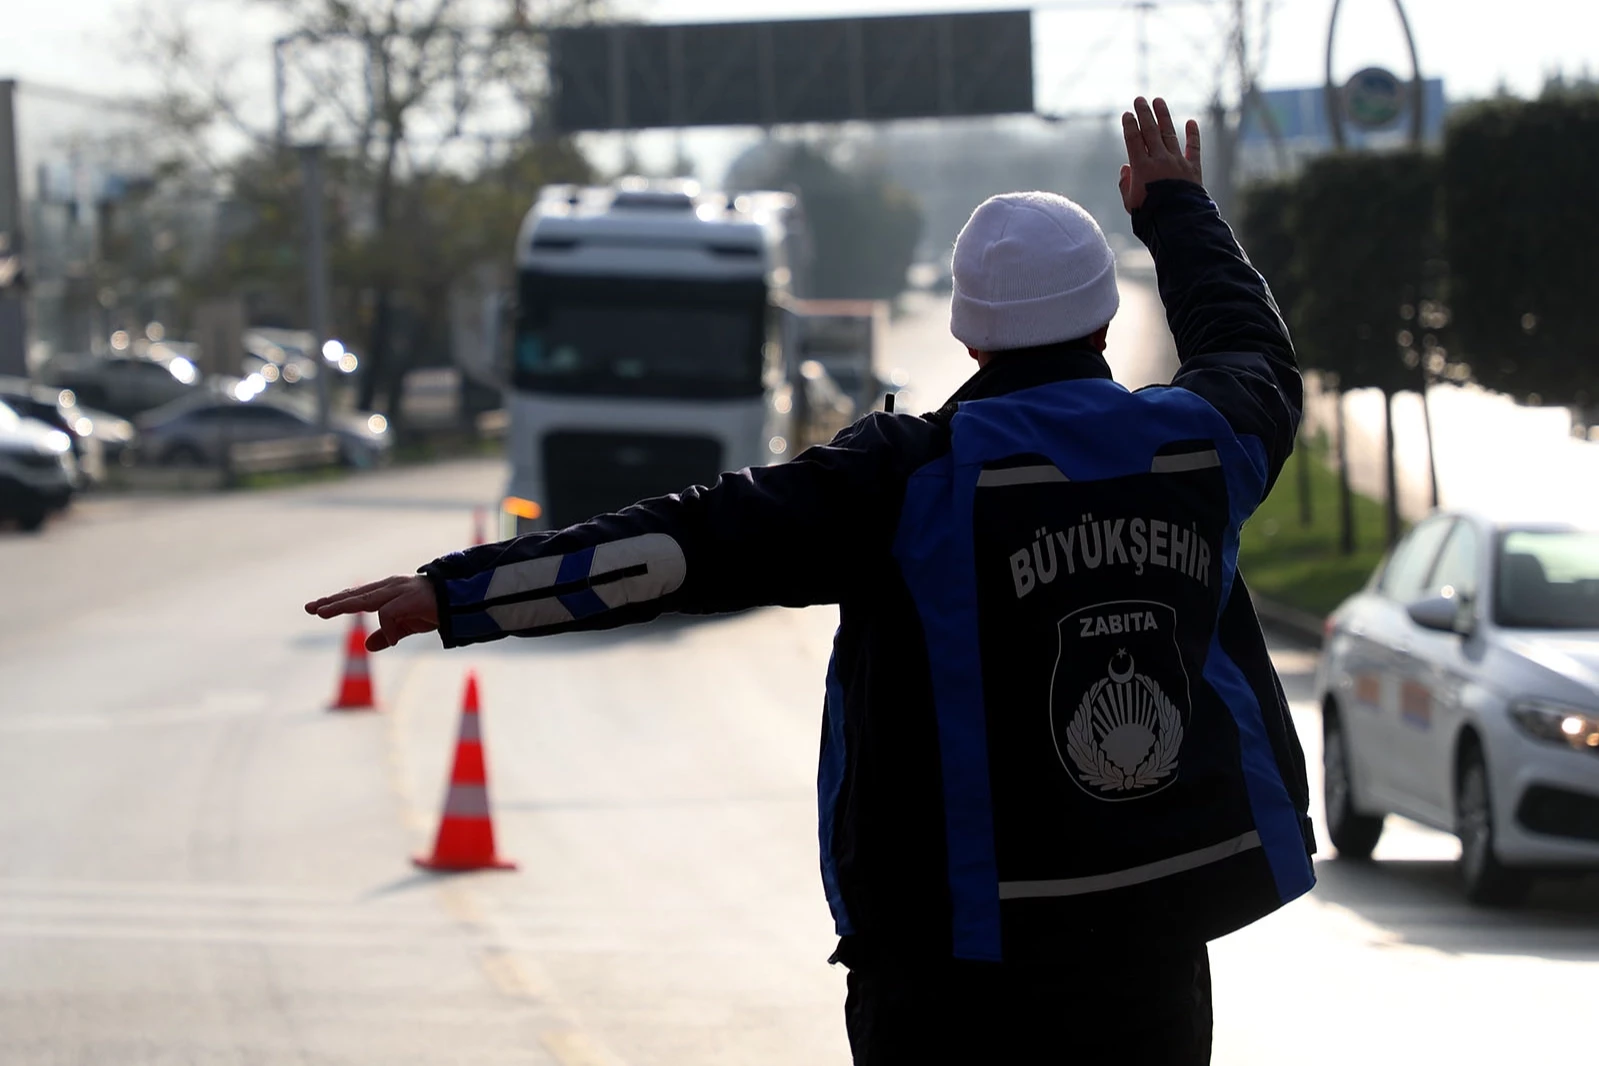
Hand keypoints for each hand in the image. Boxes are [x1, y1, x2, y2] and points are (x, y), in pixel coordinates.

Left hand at [305, 575, 438, 651]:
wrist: (462, 601)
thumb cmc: (434, 610)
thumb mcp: (407, 626)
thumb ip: (388, 634)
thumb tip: (367, 646)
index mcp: (387, 591)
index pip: (356, 596)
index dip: (335, 601)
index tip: (314, 607)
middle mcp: (389, 587)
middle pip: (354, 595)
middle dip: (331, 602)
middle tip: (310, 608)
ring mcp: (399, 591)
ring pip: (363, 599)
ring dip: (341, 605)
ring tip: (322, 613)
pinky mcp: (408, 599)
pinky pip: (388, 614)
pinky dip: (388, 630)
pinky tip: (394, 640)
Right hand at [1119, 96, 1202, 213]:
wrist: (1178, 222)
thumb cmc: (1149, 215)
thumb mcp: (1130, 203)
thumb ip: (1125, 184)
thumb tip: (1126, 167)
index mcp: (1142, 168)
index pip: (1133, 140)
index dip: (1129, 125)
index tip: (1127, 114)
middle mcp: (1159, 160)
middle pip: (1150, 131)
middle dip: (1144, 114)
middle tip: (1139, 99)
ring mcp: (1177, 162)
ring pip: (1169, 134)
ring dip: (1163, 116)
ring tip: (1158, 101)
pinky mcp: (1193, 168)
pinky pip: (1194, 148)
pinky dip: (1193, 135)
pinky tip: (1191, 122)